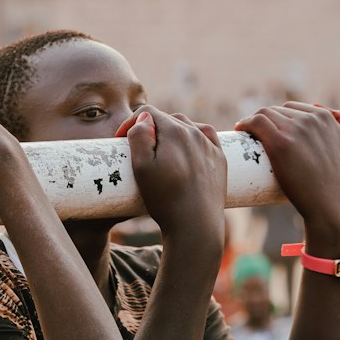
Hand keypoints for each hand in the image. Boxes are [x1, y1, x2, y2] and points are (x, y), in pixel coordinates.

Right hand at [117, 108, 225, 251]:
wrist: (197, 226)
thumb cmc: (165, 199)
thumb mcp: (141, 168)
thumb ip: (139, 137)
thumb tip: (144, 118)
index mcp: (175, 131)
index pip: (147, 112)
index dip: (129, 123)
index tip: (119, 141)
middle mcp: (196, 133)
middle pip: (167, 119)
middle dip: (150, 129)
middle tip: (137, 149)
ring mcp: (210, 146)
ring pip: (187, 127)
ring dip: (171, 133)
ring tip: (160, 151)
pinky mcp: (220, 160)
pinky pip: (206, 139)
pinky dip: (193, 139)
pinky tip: (187, 150)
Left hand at [235, 103, 339, 247]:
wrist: (332, 204)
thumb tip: (334, 112)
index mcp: (325, 117)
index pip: (293, 108)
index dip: (279, 117)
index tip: (270, 127)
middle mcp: (310, 119)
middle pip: (278, 110)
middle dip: (267, 121)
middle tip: (255, 132)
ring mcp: (295, 129)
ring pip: (265, 113)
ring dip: (253, 121)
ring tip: (246, 132)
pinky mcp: (280, 143)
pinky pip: (256, 122)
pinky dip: (245, 123)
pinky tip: (240, 129)